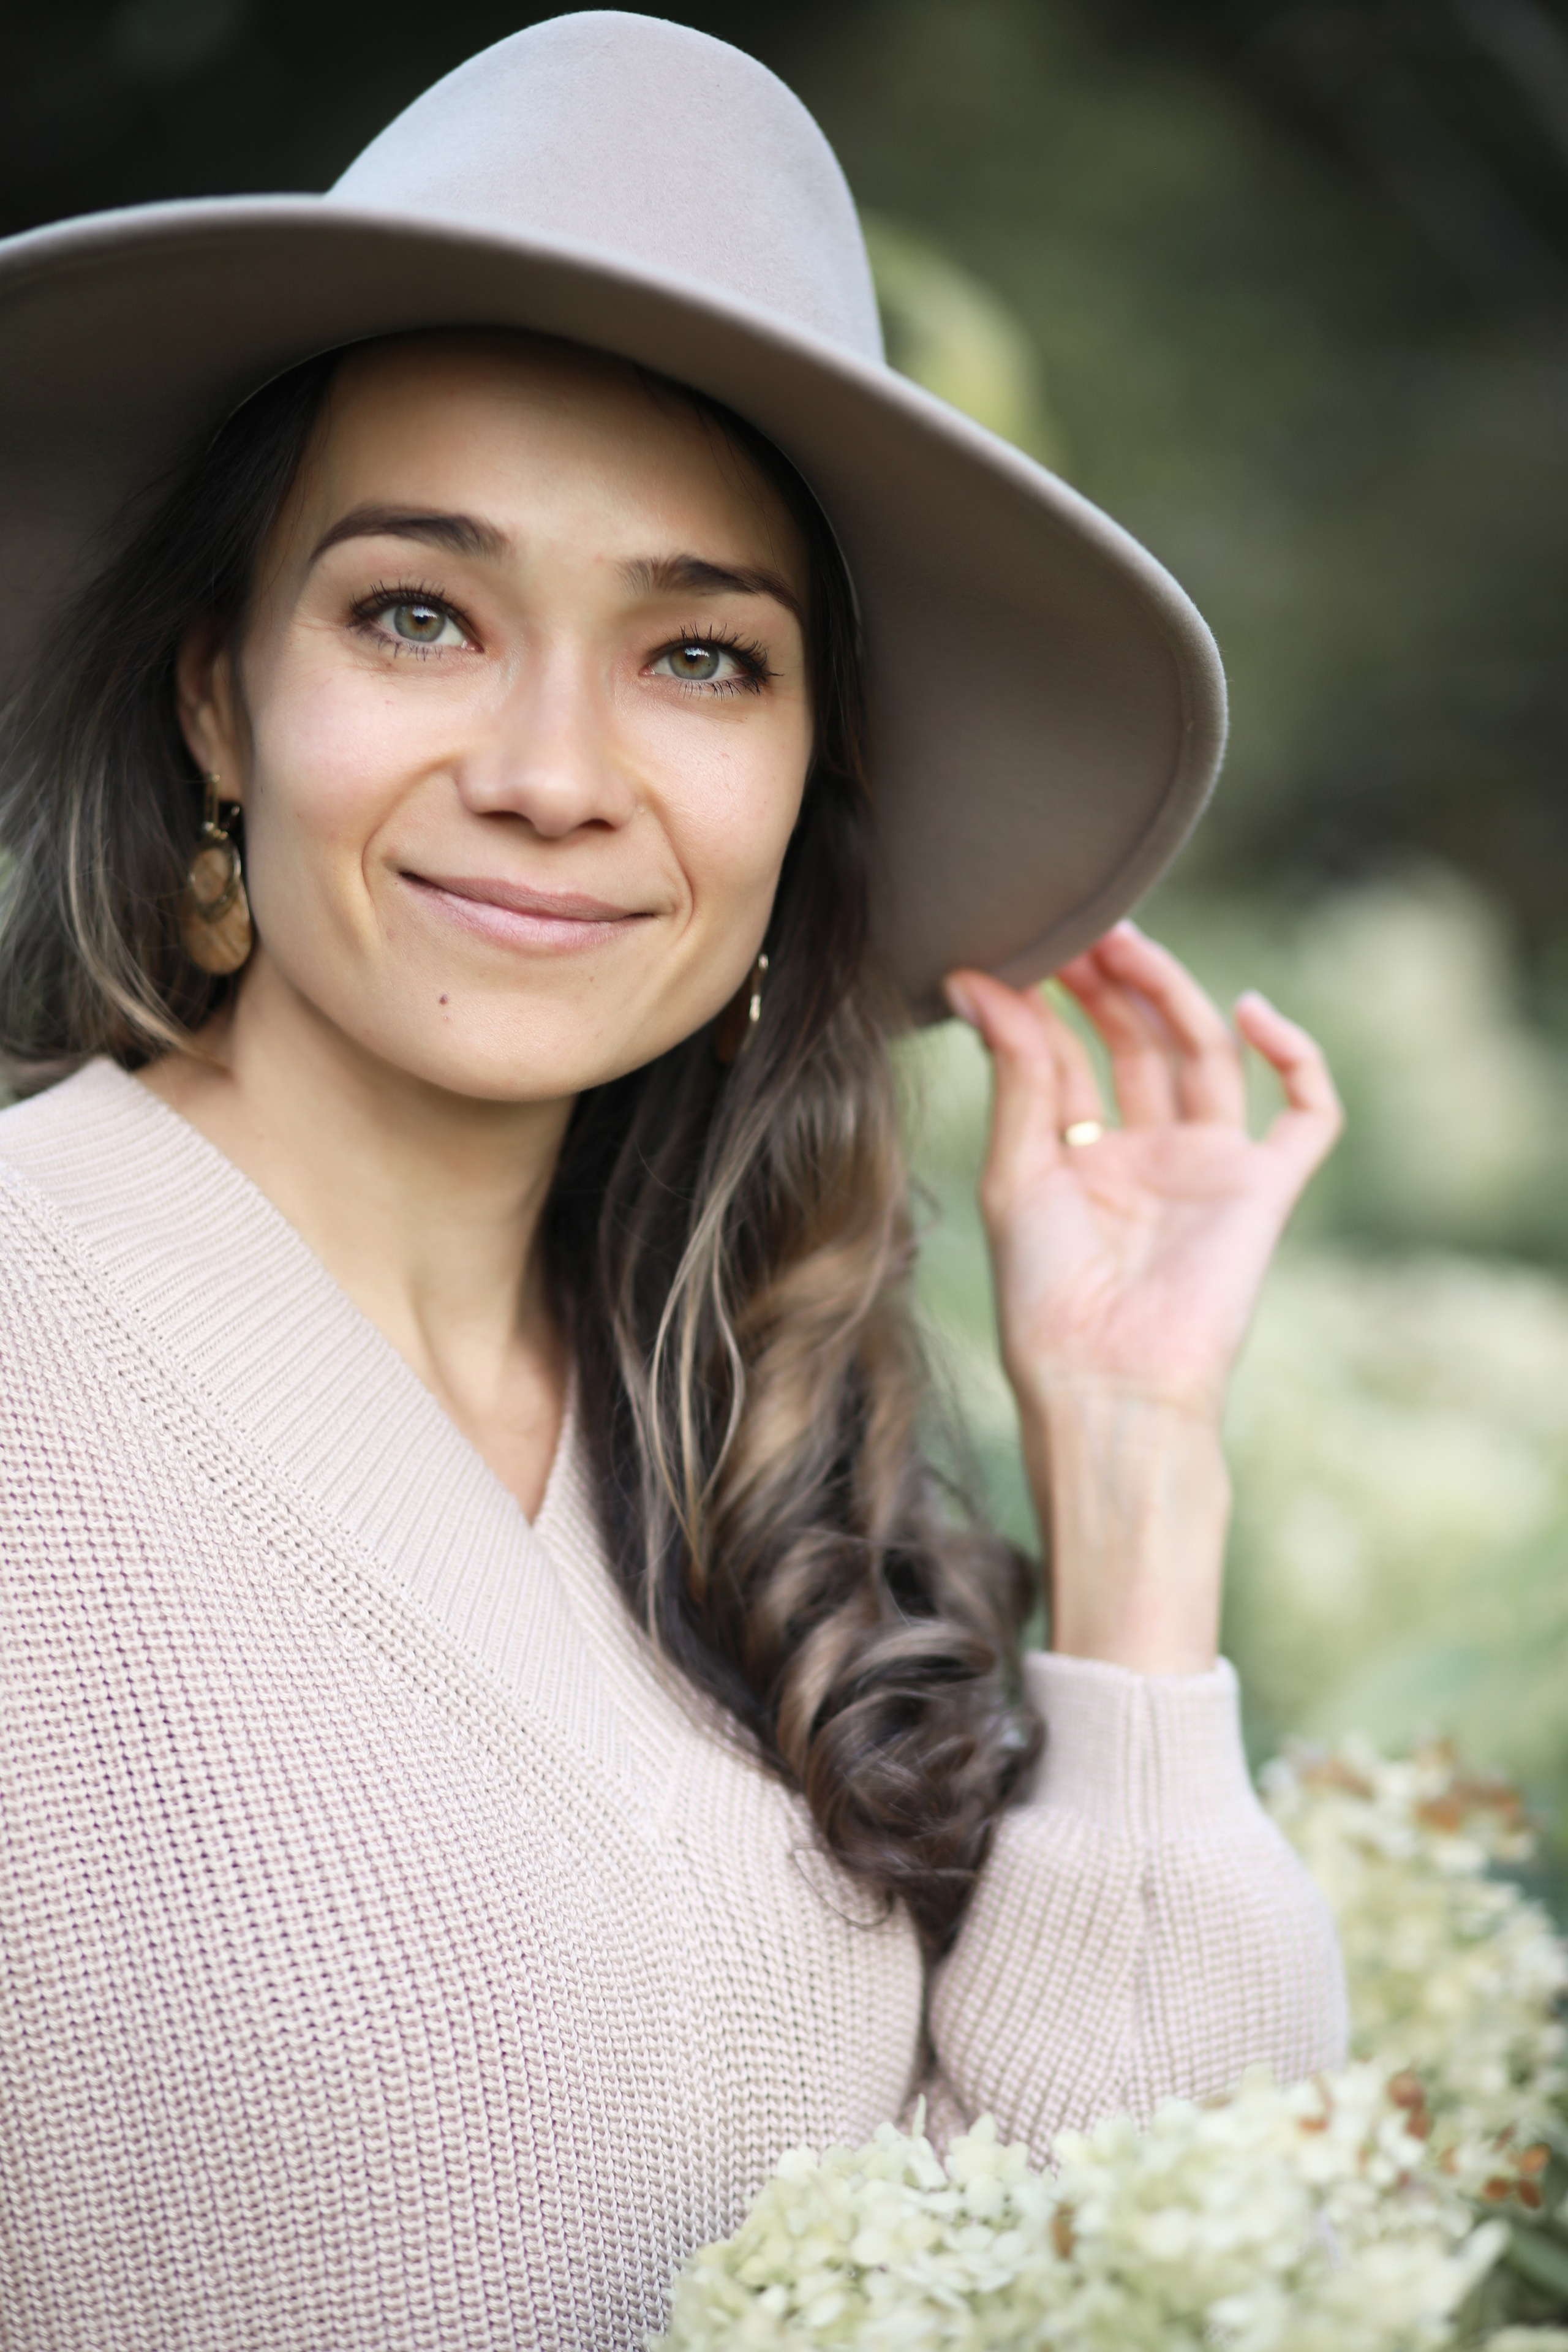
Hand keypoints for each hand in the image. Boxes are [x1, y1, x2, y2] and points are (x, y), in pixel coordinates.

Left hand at [944, 922, 1340, 1670]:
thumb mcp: (1015, 1176)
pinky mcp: (1263, 1190)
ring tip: (1126, 940)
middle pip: (1139, 1042)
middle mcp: (1148, 1154)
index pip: (1070, 1055)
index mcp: (1081, 1156)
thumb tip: (974, 979)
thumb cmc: (1046, 1302)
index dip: (1044, 1002)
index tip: (1007, 949)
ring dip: (1174, 993)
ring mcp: (1210, 1168)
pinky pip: (1307, 1114)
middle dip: (1110, 982)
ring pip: (1207, 1055)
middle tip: (1074, 924)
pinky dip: (1297, 1057)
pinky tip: (1252, 1011)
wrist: (1105, 1385)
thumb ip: (1013, 1076)